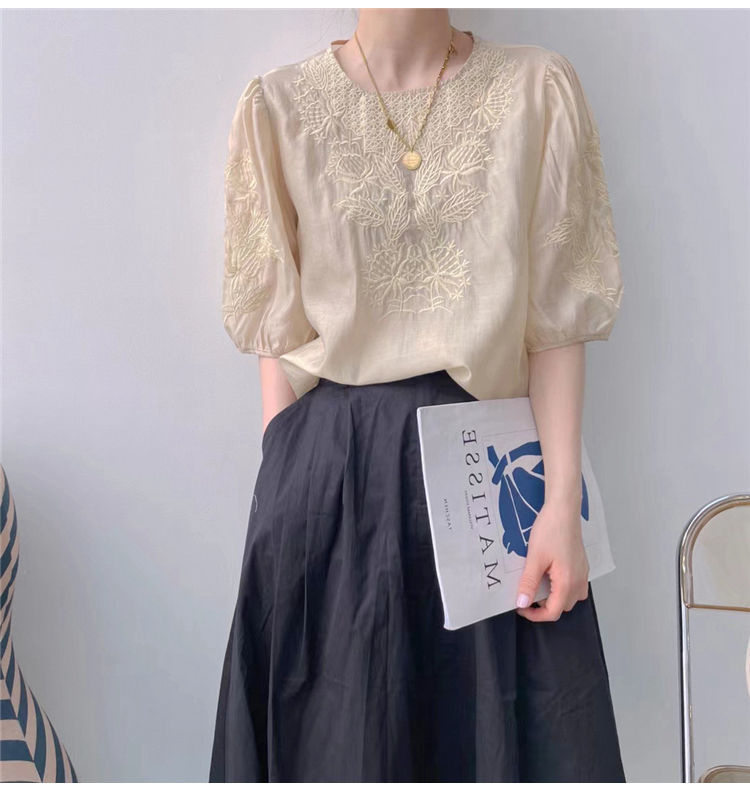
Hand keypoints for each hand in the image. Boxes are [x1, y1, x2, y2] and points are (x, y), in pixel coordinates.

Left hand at [515, 499, 589, 621]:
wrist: (563, 510)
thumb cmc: (550, 531)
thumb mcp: (535, 558)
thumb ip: (529, 583)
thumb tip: (522, 603)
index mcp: (568, 583)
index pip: (553, 612)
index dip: (535, 615)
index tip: (520, 607)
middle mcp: (579, 581)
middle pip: (562, 606)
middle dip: (543, 606)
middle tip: (527, 594)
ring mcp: (582, 573)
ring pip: (569, 597)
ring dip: (553, 597)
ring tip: (537, 584)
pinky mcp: (581, 565)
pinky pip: (573, 585)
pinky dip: (561, 586)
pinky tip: (549, 574)